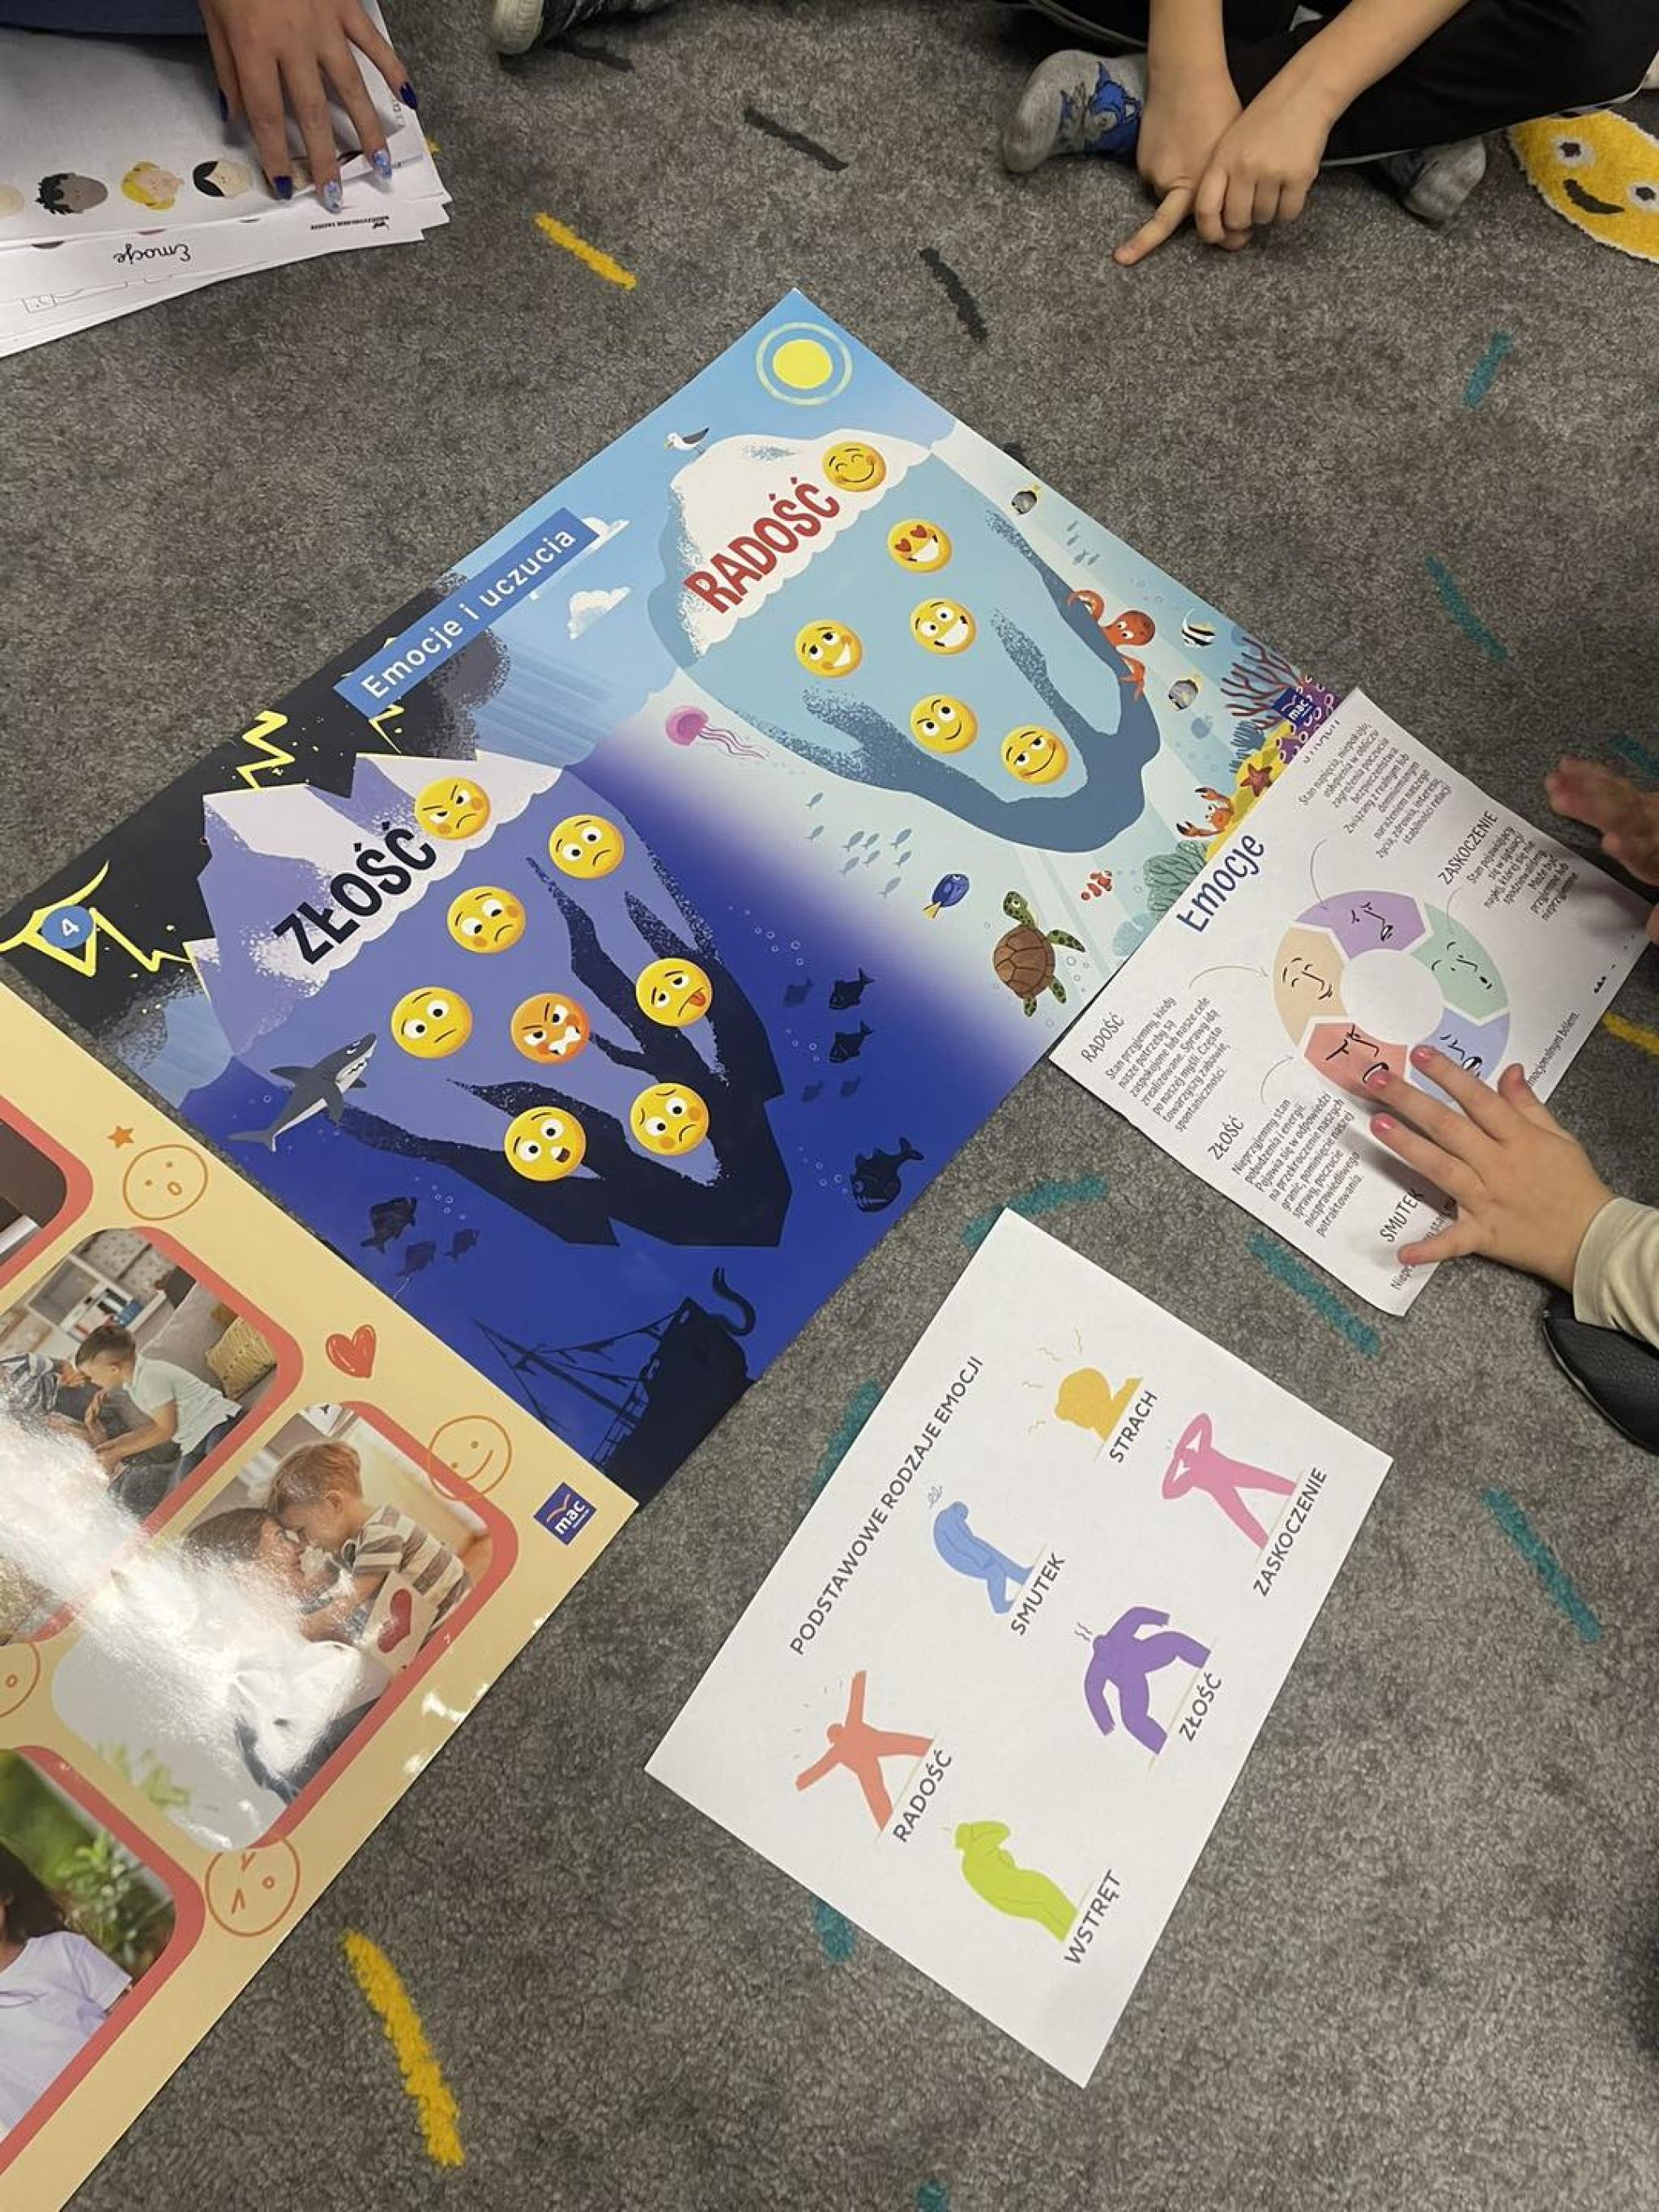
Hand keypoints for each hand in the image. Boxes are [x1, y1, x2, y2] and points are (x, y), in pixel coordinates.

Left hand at [199, 0, 412, 206]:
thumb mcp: (212, 14)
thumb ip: (226, 67)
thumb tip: (236, 116)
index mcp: (254, 46)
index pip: (266, 115)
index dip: (274, 155)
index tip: (281, 185)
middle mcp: (293, 42)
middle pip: (311, 114)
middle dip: (324, 159)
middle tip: (335, 194)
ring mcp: (325, 25)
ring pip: (350, 89)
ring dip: (367, 131)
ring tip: (378, 165)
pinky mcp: (346, 6)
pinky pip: (374, 44)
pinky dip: (394, 72)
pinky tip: (409, 100)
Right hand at [1116, 63, 1240, 265]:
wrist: (1185, 76)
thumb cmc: (1217, 108)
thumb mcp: (1231, 149)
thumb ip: (1228, 183)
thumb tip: (1230, 209)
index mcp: (1204, 185)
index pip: (1207, 224)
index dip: (1214, 235)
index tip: (1207, 248)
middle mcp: (1176, 185)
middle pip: (1168, 221)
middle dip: (1139, 245)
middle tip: (1120, 259)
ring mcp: (1156, 174)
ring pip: (1166, 194)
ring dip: (1175, 185)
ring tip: (1188, 151)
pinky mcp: (1143, 162)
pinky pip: (1155, 176)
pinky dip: (1165, 166)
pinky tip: (1174, 143)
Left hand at [1189, 74, 1330, 245]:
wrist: (1304, 93)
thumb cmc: (1266, 120)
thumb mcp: (1232, 142)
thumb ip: (1222, 177)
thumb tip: (1221, 223)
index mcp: (1222, 158)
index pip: (1205, 208)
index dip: (1210, 230)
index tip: (1218, 236)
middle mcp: (1244, 167)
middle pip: (1237, 221)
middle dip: (1245, 219)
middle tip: (1254, 203)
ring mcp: (1272, 172)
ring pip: (1263, 218)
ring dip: (1269, 211)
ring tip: (1274, 185)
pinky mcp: (1298, 176)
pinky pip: (1288, 213)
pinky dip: (1288, 209)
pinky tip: (1289, 189)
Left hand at [1365, 1048, 1611, 1287]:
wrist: (1592, 1238)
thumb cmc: (1574, 1184)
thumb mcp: (1559, 1136)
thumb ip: (1528, 1104)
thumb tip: (1509, 1070)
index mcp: (1519, 1138)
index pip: (1480, 1100)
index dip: (1450, 1076)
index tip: (1420, 1054)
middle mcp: (1498, 1165)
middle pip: (1451, 1128)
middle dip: (1413, 1102)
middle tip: (1379, 1081)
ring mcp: (1488, 1201)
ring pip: (1443, 1169)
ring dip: (1409, 1147)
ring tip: (1378, 1124)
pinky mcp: (1483, 1235)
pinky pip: (1453, 1241)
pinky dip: (1429, 1248)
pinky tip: (1401, 1251)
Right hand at [1547, 757, 1658, 940]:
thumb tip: (1652, 928)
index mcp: (1655, 856)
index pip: (1642, 853)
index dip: (1629, 847)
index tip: (1611, 841)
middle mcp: (1650, 827)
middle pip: (1623, 816)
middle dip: (1594, 807)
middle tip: (1561, 800)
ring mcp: (1642, 810)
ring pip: (1615, 795)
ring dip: (1583, 787)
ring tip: (1553, 783)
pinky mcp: (1634, 798)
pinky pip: (1611, 782)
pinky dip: (1588, 773)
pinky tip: (1564, 766)